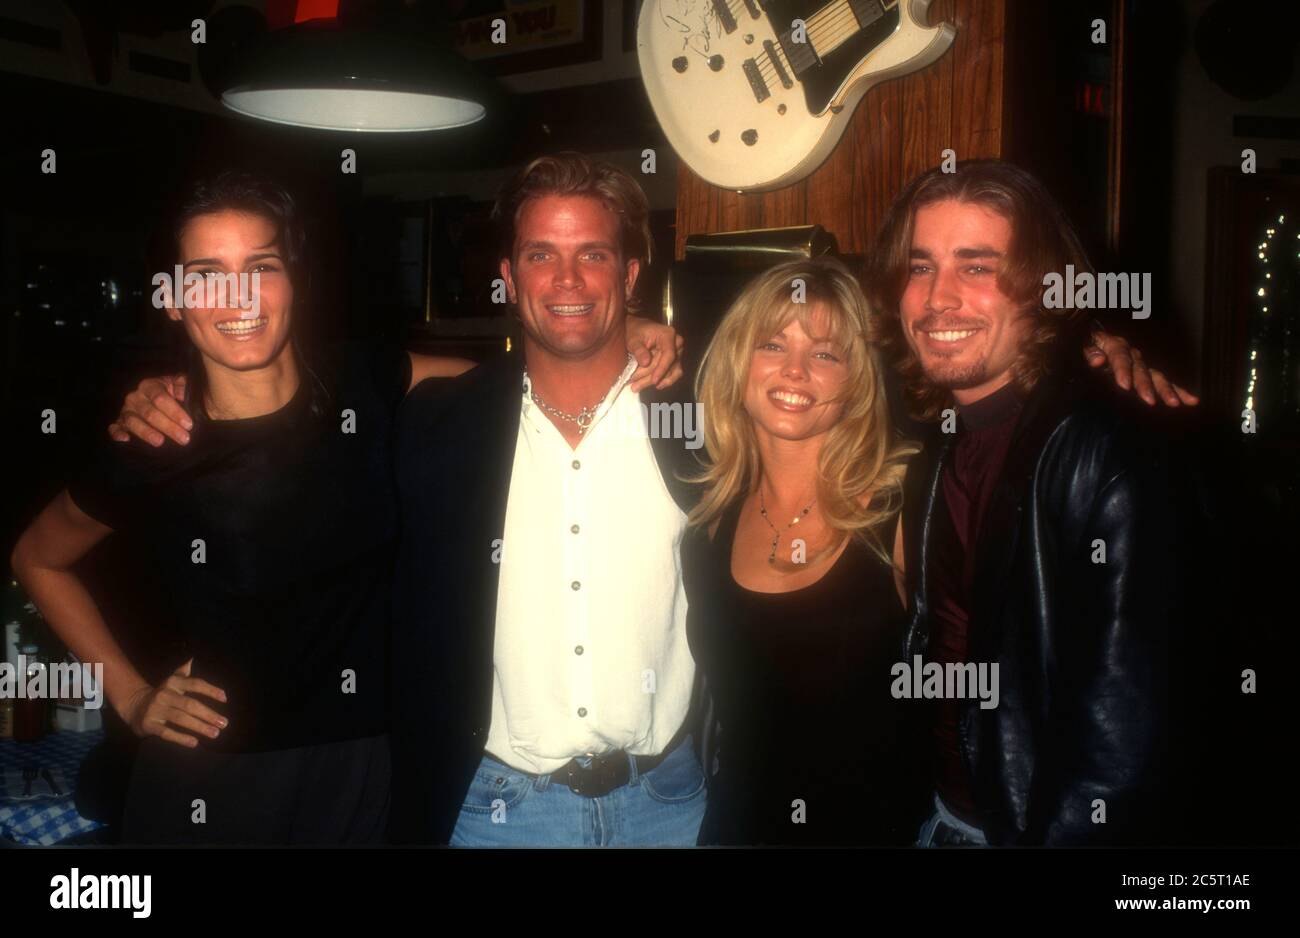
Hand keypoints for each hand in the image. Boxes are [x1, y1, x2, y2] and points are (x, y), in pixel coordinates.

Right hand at [108, 374, 192, 445]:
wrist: (160, 402)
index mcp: (150, 386)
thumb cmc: (173, 394)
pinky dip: (117, 433)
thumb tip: (181, 393)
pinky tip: (125, 439)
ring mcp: (126, 410)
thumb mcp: (179, 385)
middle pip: (150, 413)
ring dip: (146, 433)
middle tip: (184, 439)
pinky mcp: (120, 423)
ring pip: (133, 421)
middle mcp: (135, 397)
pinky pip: (115, 428)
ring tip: (160, 442)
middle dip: (168, 427)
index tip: (188, 424)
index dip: (174, 412)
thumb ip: (183, 384)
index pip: (160, 398)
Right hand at [120, 659, 227, 748]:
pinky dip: (181, 738)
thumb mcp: (172, 680)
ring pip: (180, 719)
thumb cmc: (163, 694)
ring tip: (215, 734)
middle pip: (190, 704)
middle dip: (208, 714)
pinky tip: (195, 743)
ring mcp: (155, 710)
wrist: (134, 706)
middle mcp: (164, 694)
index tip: (225, 699)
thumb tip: (194, 657)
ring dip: (199, 727)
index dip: (210, 690)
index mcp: (172, 682)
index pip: (195, 684)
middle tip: (224, 723)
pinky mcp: (149, 725)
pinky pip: (167, 733)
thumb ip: (184, 671)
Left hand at [626, 315, 685, 391]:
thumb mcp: (633, 339)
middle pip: (668, 366)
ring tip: (637, 387)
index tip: (654, 380)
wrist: (636, 329)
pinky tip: (656, 385)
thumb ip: (639, 350)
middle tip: (633, 384)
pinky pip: (674, 374)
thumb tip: (646, 362)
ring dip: (654, 381)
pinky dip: (665, 381)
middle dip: (650, 377)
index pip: (669, 354)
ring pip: (670, 372)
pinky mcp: (674, 361)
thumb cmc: (635, 331)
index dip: (662, 368)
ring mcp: (677, 353)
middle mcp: (676, 344)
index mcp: (668, 335)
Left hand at [1085, 331, 1199, 406]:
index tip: (1124, 385)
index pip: (1120, 356)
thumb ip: (1089, 351)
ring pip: (1155, 376)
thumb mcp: (1083, 344)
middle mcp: (1131, 353)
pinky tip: (1191, 400)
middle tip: (1149, 400)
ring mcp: (1140, 363)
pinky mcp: (1146, 373)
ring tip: (1175, 403)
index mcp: (1114, 344)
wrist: (1091, 339)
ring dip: (1165, 389)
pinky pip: (1162, 381)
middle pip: (1140, 368)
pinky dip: (1176, 390)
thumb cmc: (1085, 344)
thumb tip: (1098, 360)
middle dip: (1145, 384)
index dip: (1122, 369)